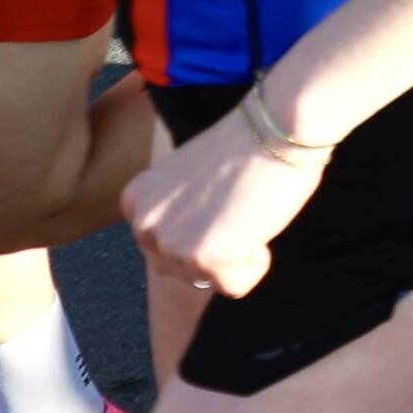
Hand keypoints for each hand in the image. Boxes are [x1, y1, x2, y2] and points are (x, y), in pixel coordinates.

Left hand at [122, 110, 332, 301]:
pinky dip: (256, 265)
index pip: (165, 249)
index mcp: (136, 202)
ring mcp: (172, 243)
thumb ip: (174, 214)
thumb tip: (185, 250)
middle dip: (216, 248)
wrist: (276, 126)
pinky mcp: (205, 258)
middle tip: (236, 205)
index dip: (203, 229)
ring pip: (210, 280)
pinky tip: (257, 225)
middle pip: (184, 270)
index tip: (220, 197)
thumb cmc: (244, 147)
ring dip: (237, 255)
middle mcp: (144, 224)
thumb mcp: (184, 181)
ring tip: (246, 211)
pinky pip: (236, 286)